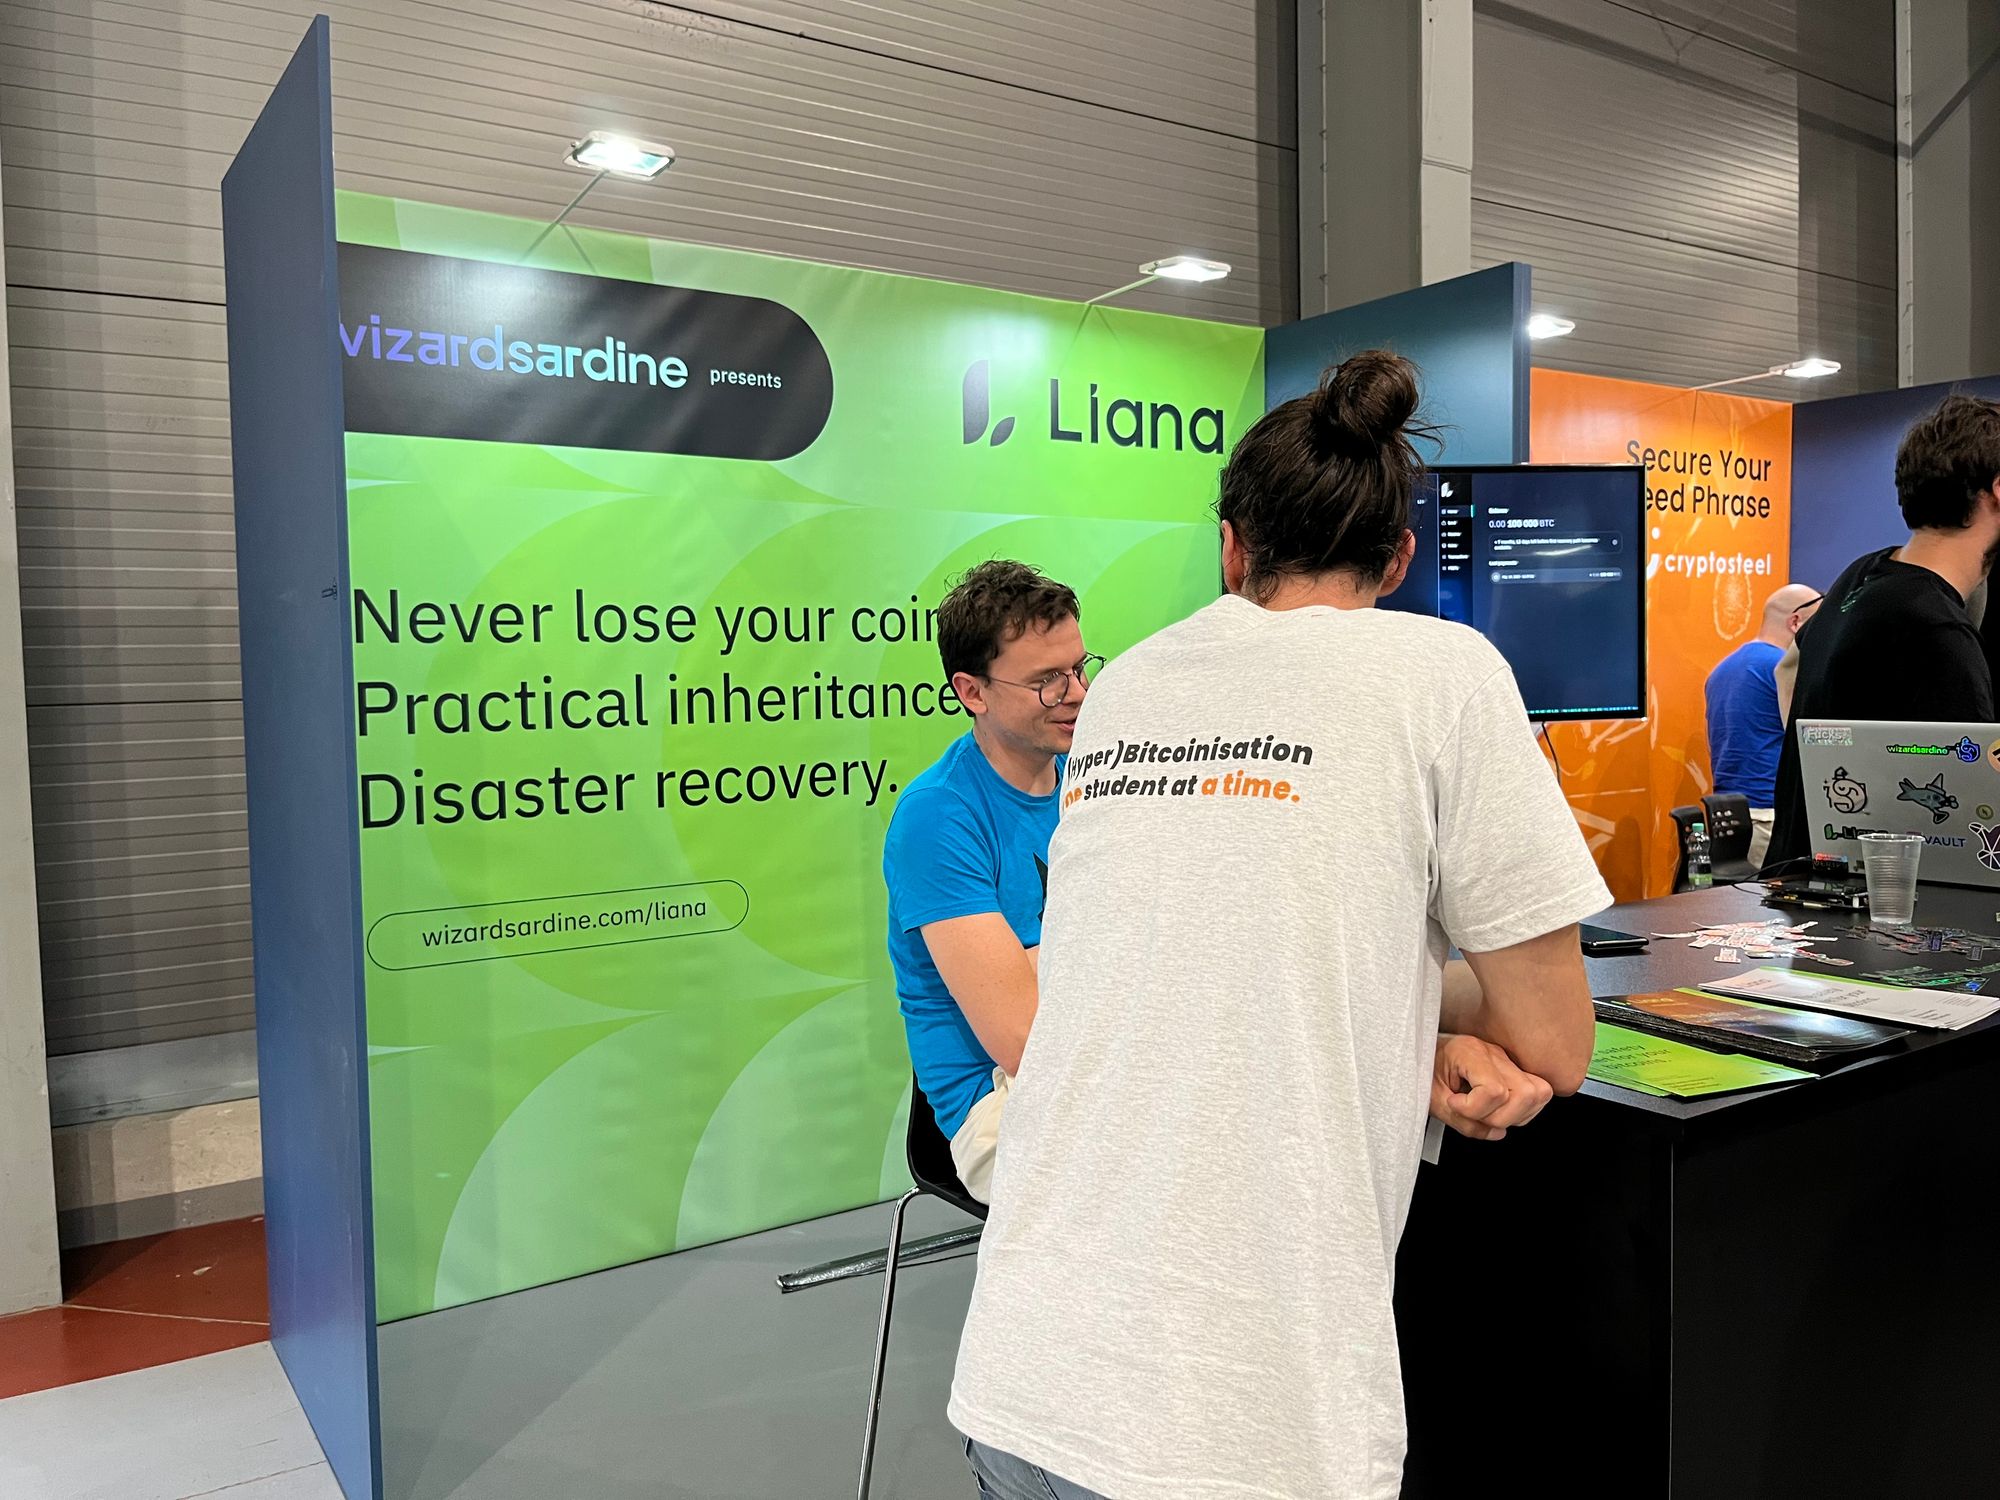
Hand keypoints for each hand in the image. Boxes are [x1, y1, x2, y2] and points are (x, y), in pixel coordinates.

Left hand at [1431, 1033, 1556, 1141]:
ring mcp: (1506, 1059)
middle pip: (1526, 1093)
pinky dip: (1520, 1109)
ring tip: (1486, 1112)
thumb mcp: (1432, 1099)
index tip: (1454, 1104)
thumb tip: (1497, 1133)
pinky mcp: (1512, 1068)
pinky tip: (1496, 1109)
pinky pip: (1536, 1092)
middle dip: (1501, 1117)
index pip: (1494, 1090)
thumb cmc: (1422, 1070)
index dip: (1474, 1109)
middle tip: (1473, 1114)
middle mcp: (1493, 1052)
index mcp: (1468, 1051)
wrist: (1418, 1053)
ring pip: (1538, 1093)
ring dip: (1515, 1114)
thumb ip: (1462, 1121)